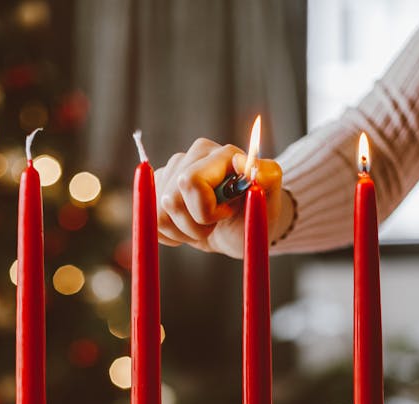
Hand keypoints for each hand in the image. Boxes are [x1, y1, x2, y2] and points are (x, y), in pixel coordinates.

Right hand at [154, 138, 286, 258]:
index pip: (190, 182)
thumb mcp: (268, 200)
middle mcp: (191, 156)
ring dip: (182, 231)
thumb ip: (266, 176)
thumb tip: (239, 160)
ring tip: (203, 226)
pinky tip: (187, 227)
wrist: (240, 230)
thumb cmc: (256, 215)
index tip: (226, 214)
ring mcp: (171, 171)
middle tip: (214, 225)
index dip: (205, 210)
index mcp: (219, 154)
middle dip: (193, 224)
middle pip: (170, 200)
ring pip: (157, 213)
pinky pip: (149, 219)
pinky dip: (169, 233)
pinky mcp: (158, 187)